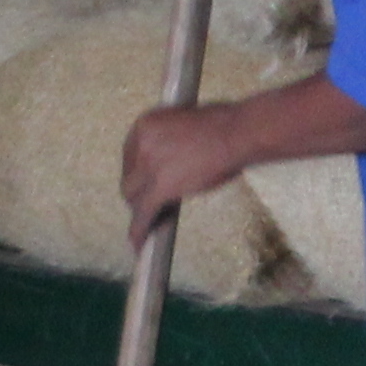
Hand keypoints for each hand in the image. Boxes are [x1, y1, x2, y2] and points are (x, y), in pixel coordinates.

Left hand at [120, 100, 249, 236]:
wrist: (236, 133)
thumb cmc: (223, 125)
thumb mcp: (184, 122)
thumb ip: (171, 140)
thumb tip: (173, 159)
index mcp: (145, 124)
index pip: (130, 155)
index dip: (137, 172)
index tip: (144, 181)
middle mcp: (141, 144)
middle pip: (129, 177)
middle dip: (139, 192)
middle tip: (151, 202)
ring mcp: (148, 167)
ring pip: (134, 198)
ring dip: (141, 210)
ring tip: (150, 222)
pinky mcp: (160, 189)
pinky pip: (143, 215)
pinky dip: (139, 231)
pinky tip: (139, 243)